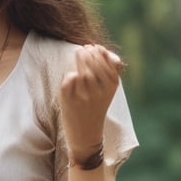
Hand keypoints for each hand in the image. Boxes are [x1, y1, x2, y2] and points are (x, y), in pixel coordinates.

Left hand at [59, 44, 123, 160]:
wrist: (86, 134)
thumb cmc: (96, 107)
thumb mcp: (108, 90)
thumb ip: (110, 71)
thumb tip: (105, 50)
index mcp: (112, 87)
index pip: (107, 62)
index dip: (100, 52)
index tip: (94, 47)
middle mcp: (100, 91)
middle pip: (93, 64)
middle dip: (88, 53)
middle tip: (84, 49)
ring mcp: (84, 95)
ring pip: (81, 71)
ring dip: (79, 59)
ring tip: (79, 53)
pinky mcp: (69, 99)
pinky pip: (69, 79)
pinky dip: (70, 76)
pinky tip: (72, 77)